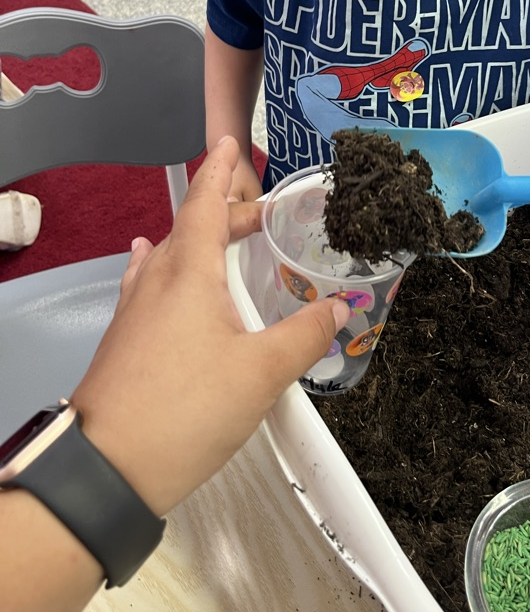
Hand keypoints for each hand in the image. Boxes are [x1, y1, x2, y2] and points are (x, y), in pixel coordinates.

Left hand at [71, 136, 348, 515]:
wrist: (107, 469)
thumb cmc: (186, 409)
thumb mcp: (261, 373)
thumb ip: (305, 335)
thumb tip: (341, 307)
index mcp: (187, 274)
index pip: (204, 204)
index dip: (220, 172)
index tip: (228, 142)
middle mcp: (155, 282)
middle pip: (190, 230)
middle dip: (226, 215)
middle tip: (262, 217)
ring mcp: (133, 312)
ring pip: (168, 258)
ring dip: (198, 242)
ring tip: (220, 237)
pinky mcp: (124, 341)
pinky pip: (148, 285)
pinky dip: (164, 268)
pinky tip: (156, 274)